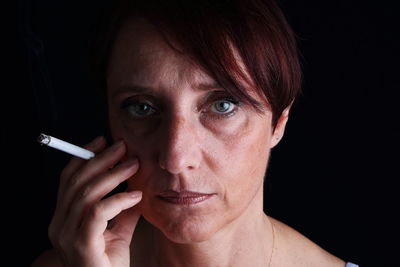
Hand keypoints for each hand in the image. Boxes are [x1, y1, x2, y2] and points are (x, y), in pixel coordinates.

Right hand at [48, 136, 141, 266]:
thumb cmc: (110, 262)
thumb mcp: (118, 230)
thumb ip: (123, 209)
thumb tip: (136, 186)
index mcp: (64, 218)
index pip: (68, 179)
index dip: (84, 157)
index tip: (103, 141)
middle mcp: (59, 225)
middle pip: (76, 181)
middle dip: (100, 159)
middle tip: (122, 146)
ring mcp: (67, 235)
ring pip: (86, 193)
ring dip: (112, 174)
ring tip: (133, 164)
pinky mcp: (82, 244)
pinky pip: (98, 212)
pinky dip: (119, 199)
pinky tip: (136, 195)